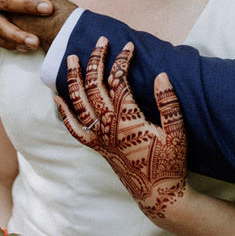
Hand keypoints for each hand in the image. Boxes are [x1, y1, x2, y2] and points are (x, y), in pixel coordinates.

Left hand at [54, 38, 187, 221]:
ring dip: (74, 80)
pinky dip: (64, 113)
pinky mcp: (97, 148)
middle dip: (96, 60)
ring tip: (72, 59)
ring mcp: (100, 138)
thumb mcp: (177, 133)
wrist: (158, 195)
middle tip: (100, 41)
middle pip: (95, 87)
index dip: (122, 60)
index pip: (118, 81)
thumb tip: (161, 75)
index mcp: (128, 121)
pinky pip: (74, 129)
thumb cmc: (170, 164)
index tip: (129, 45)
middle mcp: (109, 127)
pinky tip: (57, 99)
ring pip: (80, 104)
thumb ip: (169, 103)